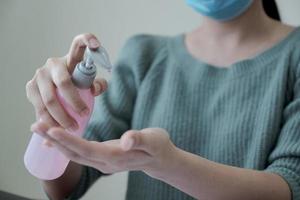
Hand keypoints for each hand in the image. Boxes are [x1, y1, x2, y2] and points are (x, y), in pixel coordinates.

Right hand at [26, 33, 107, 130]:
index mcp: (71, 59)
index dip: (87, 40)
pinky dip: (49, 120)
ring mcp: (39, 75)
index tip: (97, 44)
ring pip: (50, 99)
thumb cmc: (77, 86)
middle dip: (75, 102)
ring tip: (73, 128)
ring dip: (62, 117)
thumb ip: (98, 85)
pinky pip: (39, 107)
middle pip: (64, 83)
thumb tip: (93, 89)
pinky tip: (56, 127)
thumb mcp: (90, 84)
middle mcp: (53, 64)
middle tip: (84, 115)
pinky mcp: (30, 87)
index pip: (78, 45)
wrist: (57, 92)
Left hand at [31, 121, 177, 177]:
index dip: (68, 140)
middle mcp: (105, 161)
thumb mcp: (154, 140)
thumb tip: (126, 141)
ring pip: (74, 154)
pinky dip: (65, 144)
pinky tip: (56, 137)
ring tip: (40, 129)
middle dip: (54, 140)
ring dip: (56, 143)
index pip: (87, 149)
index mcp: (115, 156)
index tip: (51, 130)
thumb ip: (139, 140)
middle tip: (36, 126)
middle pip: (74, 153)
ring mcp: (102, 161)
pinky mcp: (102, 156)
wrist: (160, 160)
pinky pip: (79, 152)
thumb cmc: (158, 147)